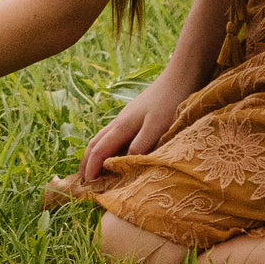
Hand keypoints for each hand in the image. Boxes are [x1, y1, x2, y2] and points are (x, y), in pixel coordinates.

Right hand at [79, 70, 196, 180]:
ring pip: (102, 137)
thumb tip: (121, 164)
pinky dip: (106, 146)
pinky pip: (113, 134)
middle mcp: (119, 121)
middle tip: (83, 181)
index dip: (91, 168)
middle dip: (86, 162)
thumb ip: (140, 145)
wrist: (180, 76)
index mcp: (122, 126)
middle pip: (95, 143)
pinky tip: (115, 152)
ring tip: (94, 169)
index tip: (87, 187)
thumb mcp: (157, 126)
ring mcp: (126, 117)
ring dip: (94, 154)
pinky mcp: (134, 115)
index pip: (98, 150)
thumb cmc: (170, 101)